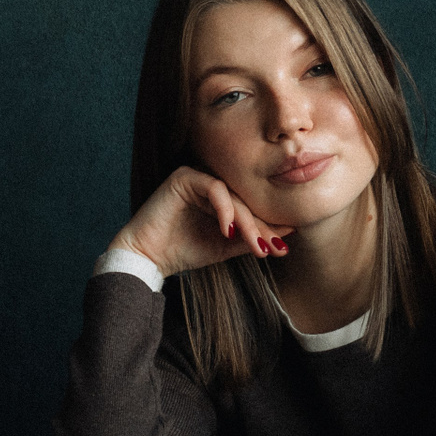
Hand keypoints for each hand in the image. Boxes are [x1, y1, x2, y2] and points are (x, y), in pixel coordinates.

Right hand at [111, 166, 292, 276]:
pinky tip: (227, 230)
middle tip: (271, 248)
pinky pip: (214, 188)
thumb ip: (251, 239)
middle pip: (244, 202)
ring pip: (232, 196)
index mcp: (219, 198)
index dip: (266, 227)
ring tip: (253, 244)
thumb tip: (287, 235)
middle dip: (260, 227)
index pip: (249, 209)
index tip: (281, 248)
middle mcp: (209, 184)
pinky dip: (225, 209)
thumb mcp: (225, 247)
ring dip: (246, 221)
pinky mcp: (184, 177)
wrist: (148, 258)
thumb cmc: (182, 251)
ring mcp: (197, 178)